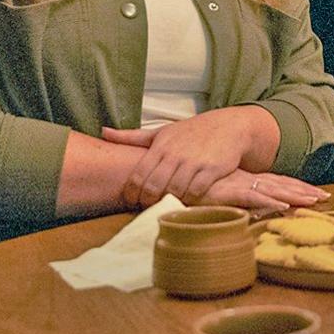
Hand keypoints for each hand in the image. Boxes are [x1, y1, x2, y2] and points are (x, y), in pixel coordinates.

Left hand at [102, 107, 273, 205]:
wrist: (230, 126)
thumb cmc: (193, 132)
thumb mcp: (162, 131)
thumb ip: (133, 137)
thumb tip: (103, 132)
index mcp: (161, 146)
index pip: (138, 175)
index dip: (131, 193)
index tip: (132, 201)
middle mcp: (176, 154)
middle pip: (153, 187)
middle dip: (147, 201)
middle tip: (148, 207)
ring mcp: (194, 162)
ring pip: (174, 191)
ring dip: (168, 202)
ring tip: (167, 205)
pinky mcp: (212, 170)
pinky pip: (196, 192)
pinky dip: (189, 200)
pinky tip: (188, 200)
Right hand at [194, 170, 329, 213]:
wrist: (171, 175)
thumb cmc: (188, 183)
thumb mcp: (212, 189)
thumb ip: (226, 195)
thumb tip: (241, 206)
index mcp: (244, 179)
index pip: (275, 182)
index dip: (295, 186)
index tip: (314, 192)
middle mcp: (246, 180)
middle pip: (281, 185)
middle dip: (303, 191)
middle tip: (325, 196)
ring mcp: (239, 185)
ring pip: (274, 190)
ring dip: (294, 196)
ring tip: (314, 201)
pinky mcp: (228, 192)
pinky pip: (253, 197)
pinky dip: (269, 200)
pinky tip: (284, 205)